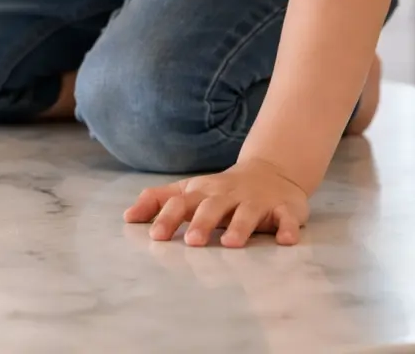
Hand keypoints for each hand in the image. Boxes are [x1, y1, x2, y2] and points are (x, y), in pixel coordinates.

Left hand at [124, 157, 309, 247]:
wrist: (270, 171)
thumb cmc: (220, 190)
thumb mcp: (188, 191)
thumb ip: (158, 201)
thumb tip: (127, 217)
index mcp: (202, 193)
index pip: (180, 203)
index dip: (168, 218)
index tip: (155, 235)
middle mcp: (227, 195)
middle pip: (212, 207)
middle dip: (202, 223)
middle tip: (192, 243)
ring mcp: (256, 201)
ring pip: (247, 213)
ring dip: (240, 227)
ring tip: (231, 244)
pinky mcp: (284, 208)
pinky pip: (287, 218)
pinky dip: (287, 228)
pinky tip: (286, 240)